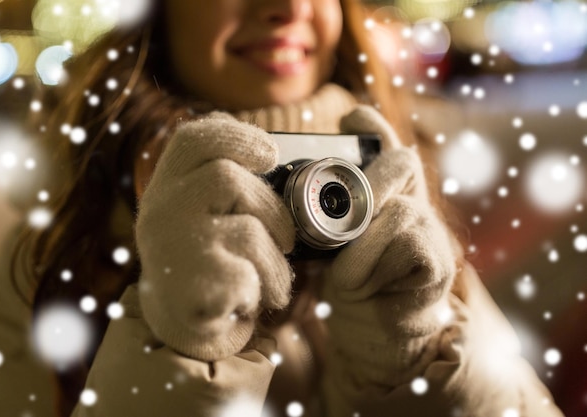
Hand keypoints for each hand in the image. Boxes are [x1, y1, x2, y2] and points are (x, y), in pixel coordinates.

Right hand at [135, 112, 294, 360]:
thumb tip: (270, 150)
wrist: (183, 328)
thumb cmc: (208, 261)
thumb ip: (225, 180)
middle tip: (287, 237)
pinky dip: (265, 287)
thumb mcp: (204, 212)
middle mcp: (161, 211)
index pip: (193, 140)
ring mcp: (174, 249)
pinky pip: (250, 273)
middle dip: (271, 208)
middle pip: (226, 178)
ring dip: (275, 258)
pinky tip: (251, 299)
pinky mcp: (193, 286)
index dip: (236, 135)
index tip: (271, 153)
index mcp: (167, 187)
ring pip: (248, 230)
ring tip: (274, 280)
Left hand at [322, 106, 457, 387]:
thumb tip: (281, 191)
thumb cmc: (350, 285)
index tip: (351, 118)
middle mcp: (414, 205)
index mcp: (386, 196)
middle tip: (339, 209)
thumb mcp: (329, 244)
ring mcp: (430, 233)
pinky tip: (356, 283)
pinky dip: (370, 262)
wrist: (376, 338)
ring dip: (360, 238)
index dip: (372, 130)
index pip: (384, 149)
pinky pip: (407, 242)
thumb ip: (323, 215)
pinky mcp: (438, 264)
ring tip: (340, 268)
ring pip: (399, 209)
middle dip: (366, 180)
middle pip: (400, 165)